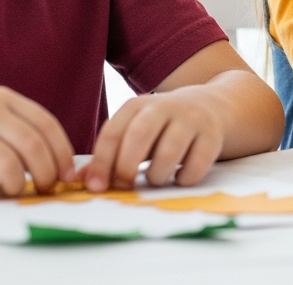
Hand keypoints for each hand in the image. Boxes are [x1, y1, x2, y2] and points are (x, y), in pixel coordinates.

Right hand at [0, 87, 74, 199]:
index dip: (62, 152)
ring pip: (9, 165)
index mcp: (2, 97)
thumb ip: (15, 126)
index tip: (67, 173)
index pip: (46, 124)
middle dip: (46, 173)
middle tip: (45, 189)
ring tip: (13, 191)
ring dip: (17, 185)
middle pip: (32, 146)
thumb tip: (56, 160)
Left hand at [83, 86, 225, 191]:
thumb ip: (109, 155)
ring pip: (169, 151)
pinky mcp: (212, 136)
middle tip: (126, 185)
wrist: (210, 107)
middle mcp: (164, 107)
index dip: (102, 162)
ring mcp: (191, 120)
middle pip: (139, 135)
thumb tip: (80, 180)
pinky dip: (185, 178)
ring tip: (156, 179)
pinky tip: (180, 175)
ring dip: (157, 175)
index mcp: (137, 106)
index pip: (112, 132)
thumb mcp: (134, 131)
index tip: (97, 187)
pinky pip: (196, 165)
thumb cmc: (162, 127)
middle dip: (127, 166)